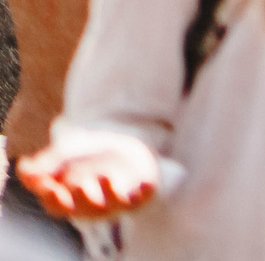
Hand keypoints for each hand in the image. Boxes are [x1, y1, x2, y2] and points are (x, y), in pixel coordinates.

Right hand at [18, 132, 161, 217]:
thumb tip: (25, 168)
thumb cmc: (88, 155)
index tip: (47, 184)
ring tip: (104, 176)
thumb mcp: (65, 153)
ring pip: (111, 204)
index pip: (57, 205)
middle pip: (83, 208)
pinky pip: (144, 197)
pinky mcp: (141, 194)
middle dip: (80, 198)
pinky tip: (147, 183)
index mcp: (71, 199)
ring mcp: (117, 200)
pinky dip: (145, 191)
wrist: (124, 147)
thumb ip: (46, 162)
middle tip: (77, 184)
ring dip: (108, 192)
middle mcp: (92, 205)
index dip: (51, 196)